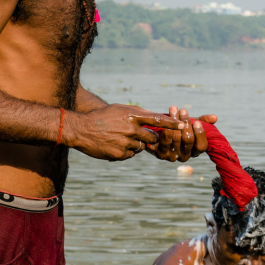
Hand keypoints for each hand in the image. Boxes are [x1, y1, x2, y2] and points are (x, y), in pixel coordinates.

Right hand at [65, 104, 182, 160]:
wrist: (81, 129)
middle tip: (141, 136)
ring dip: (136, 145)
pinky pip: (131, 155)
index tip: (183, 125)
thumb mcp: (119, 109)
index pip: (156, 119)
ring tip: (120, 138)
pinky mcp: (119, 154)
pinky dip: (126, 152)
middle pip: (152, 138)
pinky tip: (114, 145)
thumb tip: (153, 118)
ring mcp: (125, 142)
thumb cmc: (101, 117)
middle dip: (150, 139)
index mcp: (131, 115)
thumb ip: (136, 114)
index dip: (171, 123)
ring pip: (141, 147)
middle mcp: (130, 129)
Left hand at [146, 108, 216, 161]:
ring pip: (176, 138)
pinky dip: (166, 129)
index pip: (202, 146)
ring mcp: (173, 157)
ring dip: (175, 121)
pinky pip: (165, 141)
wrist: (157, 133)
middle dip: (186, 123)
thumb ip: (203, 121)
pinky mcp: (161, 154)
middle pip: (188, 140)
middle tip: (183, 110)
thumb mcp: (191, 124)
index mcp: (195, 151)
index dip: (200, 134)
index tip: (197, 122)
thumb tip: (215, 117)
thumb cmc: (178, 129)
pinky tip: (166, 119)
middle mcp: (185, 156)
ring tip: (173, 109)